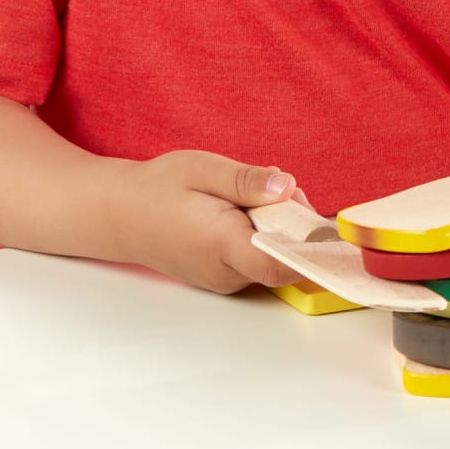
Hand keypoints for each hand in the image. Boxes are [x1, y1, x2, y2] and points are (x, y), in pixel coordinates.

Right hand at [108, 150, 307, 294]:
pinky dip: (263, 234)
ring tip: (255, 194)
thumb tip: (287, 187)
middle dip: (295, 222)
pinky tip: (245, 209)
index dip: (312, 247)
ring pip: (272, 258)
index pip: (280, 263)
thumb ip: (246, 180)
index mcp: (221, 244)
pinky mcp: (222, 277)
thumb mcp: (202, 168)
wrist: (120, 214)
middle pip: (283, 256)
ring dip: (278, 227)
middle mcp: (225, 272)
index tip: (329, 226)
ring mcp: (223, 280)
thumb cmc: (158, 188)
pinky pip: (257, 259)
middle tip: (280, 187)